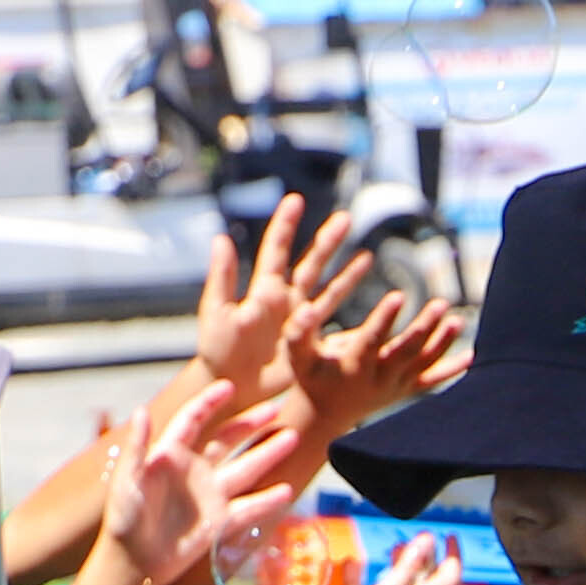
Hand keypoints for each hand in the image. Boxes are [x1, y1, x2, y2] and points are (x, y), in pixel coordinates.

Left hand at [103, 380, 317, 584]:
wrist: (134, 562)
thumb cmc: (123, 520)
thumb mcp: (127, 481)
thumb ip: (137, 447)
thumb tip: (142, 410)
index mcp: (170, 455)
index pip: (193, 420)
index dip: (210, 402)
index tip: (230, 387)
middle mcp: (194, 470)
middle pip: (228, 439)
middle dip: (251, 423)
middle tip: (276, 409)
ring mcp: (210, 495)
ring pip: (245, 468)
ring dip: (268, 453)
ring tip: (293, 437)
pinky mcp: (219, 522)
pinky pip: (248, 508)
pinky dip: (267, 501)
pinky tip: (287, 490)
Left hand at [187, 199, 374, 406]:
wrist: (230, 384)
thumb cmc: (218, 349)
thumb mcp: (217, 311)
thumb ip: (223, 276)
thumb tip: (222, 237)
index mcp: (262, 289)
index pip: (276, 250)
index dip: (286, 225)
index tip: (295, 200)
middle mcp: (284, 299)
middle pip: (310, 264)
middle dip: (327, 241)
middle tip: (346, 218)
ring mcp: (299, 318)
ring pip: (327, 288)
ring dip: (347, 272)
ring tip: (368, 255)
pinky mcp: (309, 338)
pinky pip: (333, 318)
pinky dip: (349, 308)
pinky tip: (362, 308)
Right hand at [286, 532, 464, 584]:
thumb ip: (407, 568)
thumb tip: (428, 540)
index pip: (447, 582)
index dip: (452, 557)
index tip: (449, 535)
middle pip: (424, 584)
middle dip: (427, 560)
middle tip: (423, 538)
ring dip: (399, 567)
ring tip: (396, 546)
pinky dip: (358, 577)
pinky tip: (349, 563)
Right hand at [300, 288, 466, 442]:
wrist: (324, 416)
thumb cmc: (310, 377)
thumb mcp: (297, 356)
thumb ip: (298, 332)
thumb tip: (302, 309)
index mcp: (353, 365)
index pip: (372, 340)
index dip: (385, 319)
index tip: (399, 295)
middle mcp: (379, 378)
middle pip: (406, 351)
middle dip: (424, 328)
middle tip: (441, 303)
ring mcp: (397, 385)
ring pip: (424, 363)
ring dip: (443, 343)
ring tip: (458, 320)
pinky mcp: (407, 390)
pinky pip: (434, 380)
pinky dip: (454, 369)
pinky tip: (474, 355)